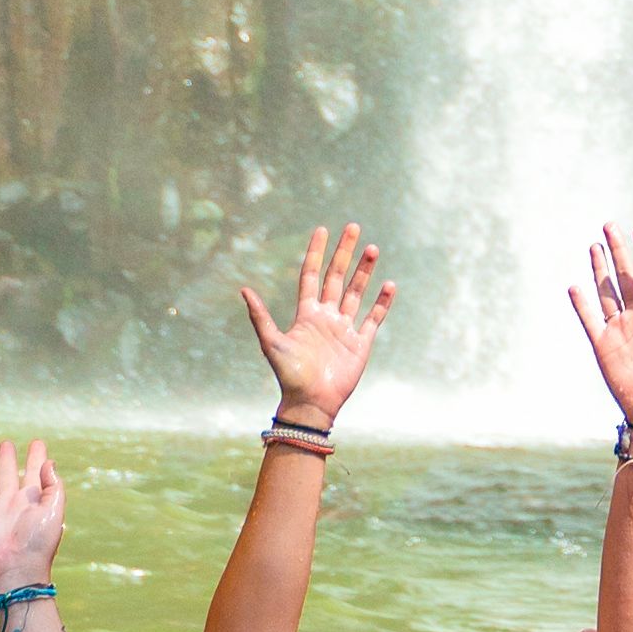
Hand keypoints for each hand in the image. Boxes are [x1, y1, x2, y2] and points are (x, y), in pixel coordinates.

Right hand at [0, 437, 64, 595]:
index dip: (36, 458)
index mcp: (30, 502)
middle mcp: (8, 505)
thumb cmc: (38, 545)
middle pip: (6, 476)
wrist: (16, 572)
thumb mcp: (53, 512)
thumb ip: (53, 487)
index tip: (38, 443)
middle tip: (5, 445)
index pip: (33, 474)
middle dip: (6, 460)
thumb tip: (48, 462)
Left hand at [240, 220, 392, 428]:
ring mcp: (344, 329)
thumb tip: (243, 289)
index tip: (322, 229)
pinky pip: (374, 318)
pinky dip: (382, 302)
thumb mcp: (271, 342)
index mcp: (306, 314)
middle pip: (337, 277)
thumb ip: (260, 316)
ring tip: (373, 248)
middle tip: (353, 227)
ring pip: (356, 293)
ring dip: (364, 271)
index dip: (316, 252)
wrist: (310, 403)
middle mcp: (326, 317)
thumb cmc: (288, 374)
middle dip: (345, 253)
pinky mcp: (360, 344)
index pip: (311, 275)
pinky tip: (389, 284)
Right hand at [567, 224, 632, 433]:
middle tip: (609, 225)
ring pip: (606, 292)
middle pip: (625, 277)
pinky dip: (581, 304)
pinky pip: (589, 320)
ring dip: (600, 270)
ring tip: (594, 246)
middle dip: (619, 252)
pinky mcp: (602, 345)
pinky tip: (575, 287)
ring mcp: (618, 329)